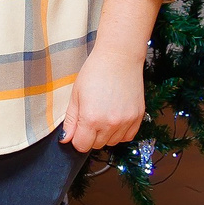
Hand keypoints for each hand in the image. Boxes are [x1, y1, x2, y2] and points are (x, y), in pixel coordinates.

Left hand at [61, 39, 148, 153]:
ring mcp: (126, 121)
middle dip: (90, 136)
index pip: (81, 146)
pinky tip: (115, 119)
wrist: (119, 58)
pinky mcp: (138, 117)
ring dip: (105, 135)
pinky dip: (120, 133)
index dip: (77, 139)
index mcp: (91, 118)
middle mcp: (110, 123)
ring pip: (112, 142)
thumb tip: (66, 139)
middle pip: (96, 145)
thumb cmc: (94, 72)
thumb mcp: (76, 95)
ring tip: (103, 115)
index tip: (78, 128)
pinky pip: (128, 137)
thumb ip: (70, 120)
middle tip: (90, 118)